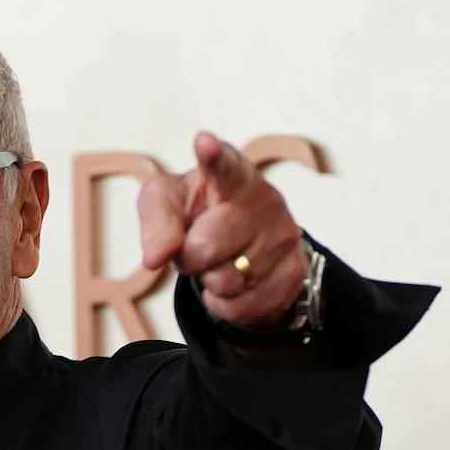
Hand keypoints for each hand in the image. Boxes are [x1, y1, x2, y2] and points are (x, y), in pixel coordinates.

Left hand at [138, 131, 307, 325]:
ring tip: (219, 260)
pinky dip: (226, 303)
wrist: (240, 244)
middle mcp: (265, 200)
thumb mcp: (165, 205)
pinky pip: (242, 306)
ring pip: (225, 282)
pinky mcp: (294, 272)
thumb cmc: (198, 214)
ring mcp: (284, 237)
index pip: (223, 166)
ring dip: (210, 280)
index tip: (204, 143)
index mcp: (231, 174)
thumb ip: (157, 222)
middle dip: (189, 257)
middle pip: (205, 248)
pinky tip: (235, 282)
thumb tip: (155, 257)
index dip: (213, 157)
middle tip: (195, 245)